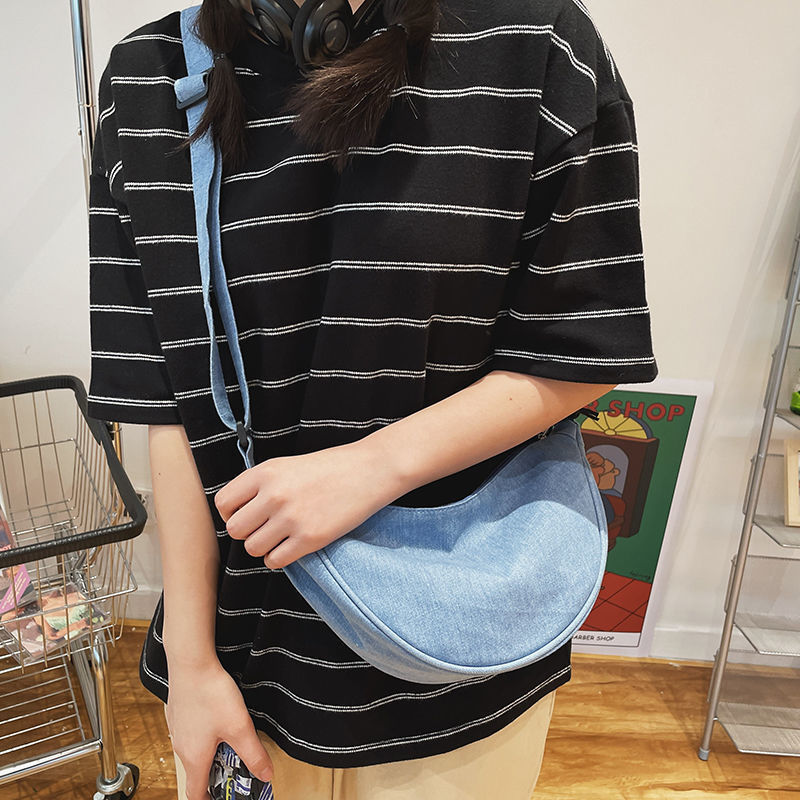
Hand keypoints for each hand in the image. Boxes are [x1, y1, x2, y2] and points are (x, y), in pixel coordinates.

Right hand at [165, 659, 272, 799]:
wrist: (191, 662)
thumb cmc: (211, 694)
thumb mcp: (240, 727)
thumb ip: (254, 754)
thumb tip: (266, 774)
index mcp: (195, 758)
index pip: (195, 794)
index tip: (220, 799)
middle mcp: (181, 747)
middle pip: (196, 772)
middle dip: (214, 775)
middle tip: (234, 770)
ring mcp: (177, 729)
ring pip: (193, 750)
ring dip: (209, 753)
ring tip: (230, 742)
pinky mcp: (178, 713)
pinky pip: (190, 732)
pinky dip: (203, 734)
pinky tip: (217, 718)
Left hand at [214, 440, 402, 568]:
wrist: (369, 470)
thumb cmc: (329, 468)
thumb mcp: (287, 465)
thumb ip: (260, 486)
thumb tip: (237, 513)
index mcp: (265, 473)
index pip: (223, 503)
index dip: (232, 513)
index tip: (247, 514)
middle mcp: (274, 495)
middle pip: (235, 530)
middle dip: (248, 532)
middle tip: (266, 528)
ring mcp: (291, 518)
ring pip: (253, 548)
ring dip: (264, 546)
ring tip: (282, 536)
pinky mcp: (309, 538)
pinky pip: (275, 561)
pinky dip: (279, 557)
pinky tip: (293, 545)